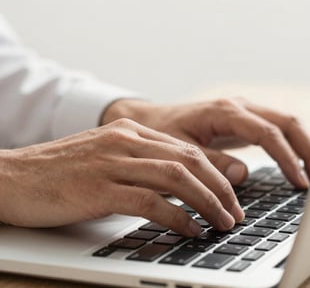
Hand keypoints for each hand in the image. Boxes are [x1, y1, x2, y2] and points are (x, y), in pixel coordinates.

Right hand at [0, 119, 242, 235]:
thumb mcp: (106, 156)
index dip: (215, 173)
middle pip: (189, 160)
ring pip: (176, 177)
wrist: (12, 175)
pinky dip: (177, 216)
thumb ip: (140, 163)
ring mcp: (112, 162)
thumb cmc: (61, 171)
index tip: (230, 195)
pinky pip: (149, 201)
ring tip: (222, 223)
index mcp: (131, 132)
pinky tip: (190, 229)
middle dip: (219, 188)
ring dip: (206, 202)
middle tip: (235, 212)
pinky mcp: (98, 188)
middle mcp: (125, 141)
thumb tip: (177, 185)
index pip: (186, 149)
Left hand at [102, 98, 309, 187]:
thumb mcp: (181, 150)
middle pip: (285, 122)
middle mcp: (238, 107)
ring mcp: (242, 112)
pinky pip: (274, 129)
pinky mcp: (242, 121)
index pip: (267, 133)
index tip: (299, 182)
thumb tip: (243, 174)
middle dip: (306, 149)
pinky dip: (289, 145)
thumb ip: (210, 162)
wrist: (152, 120)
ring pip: (284, 123)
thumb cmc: (162, 133)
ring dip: (302, 146)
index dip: (286, 158)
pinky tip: (295, 163)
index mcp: (225, 112)